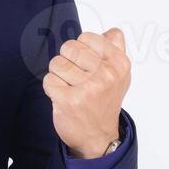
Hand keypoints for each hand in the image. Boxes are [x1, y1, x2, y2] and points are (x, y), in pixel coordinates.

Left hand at [43, 27, 130, 158]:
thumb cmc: (105, 101)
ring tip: (70, 88)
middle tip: (76, 78)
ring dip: (59, 75)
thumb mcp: (119, 75)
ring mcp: (88, 88)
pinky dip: (52, 88)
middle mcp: (106, 75)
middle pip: (69, 47)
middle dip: (68, 61)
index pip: (88, 37)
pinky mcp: (69, 100)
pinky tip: (64, 97)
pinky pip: (49, 80)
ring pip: (57, 63)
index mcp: (119, 64)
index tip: (87, 64)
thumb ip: (116, 49)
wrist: (98, 137)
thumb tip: (110, 31)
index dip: (81, 49)